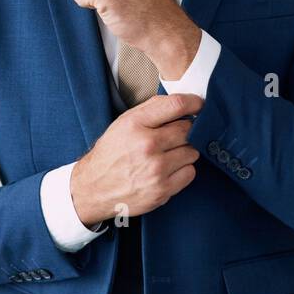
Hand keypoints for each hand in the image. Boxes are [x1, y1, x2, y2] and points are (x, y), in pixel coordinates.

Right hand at [69, 93, 202, 226]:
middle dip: (186, 131)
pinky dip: (183, 170)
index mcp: (135, 124)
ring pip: (192, 152)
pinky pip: (190, 173)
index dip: (194, 103)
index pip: (177, 105)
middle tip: (175, 136)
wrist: (94, 187)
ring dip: (185, 151)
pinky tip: (168, 169)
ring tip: (168, 154)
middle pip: (188, 130)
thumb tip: (182, 103)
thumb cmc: (111, 153)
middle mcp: (146, 145)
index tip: (199, 105)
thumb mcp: (124, 122)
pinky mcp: (162, 190)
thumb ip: (151, 109)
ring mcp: (156, 170)